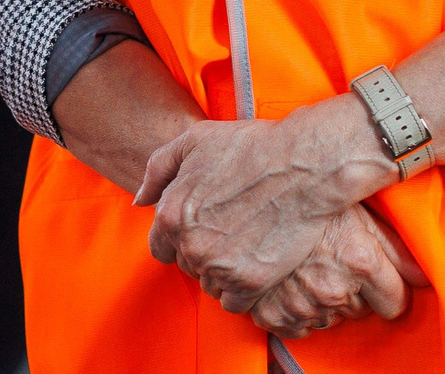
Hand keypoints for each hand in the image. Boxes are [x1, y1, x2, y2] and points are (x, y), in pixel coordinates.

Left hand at [138, 104, 389, 314]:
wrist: (302, 166)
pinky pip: (235, 303)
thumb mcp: (193, 141)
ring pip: (210, 285)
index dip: (181, 236)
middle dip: (204, 250)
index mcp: (171, 215)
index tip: (205, 225)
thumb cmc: (250, 147)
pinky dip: (242, 290)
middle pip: (188, 265)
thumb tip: (141, 200)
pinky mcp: (250, 283)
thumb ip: (158, 170)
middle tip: (231, 230)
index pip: (162, 246)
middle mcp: (190, 246)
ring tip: (247, 245)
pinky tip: (257, 264)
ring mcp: (220, 267)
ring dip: (223, 271)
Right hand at [249, 204, 428, 338]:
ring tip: (310, 265)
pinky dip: (297, 309)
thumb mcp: (356, 208)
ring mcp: (301, 305)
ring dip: (325, 299)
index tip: (378, 278)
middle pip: (361, 311)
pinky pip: (298, 327)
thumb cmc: (305, 194)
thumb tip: (425, 276)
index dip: (390, 290)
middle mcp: (333, 288)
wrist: (243, 193)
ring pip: (330, 318)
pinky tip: (292, 282)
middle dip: (354, 291)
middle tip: (334, 259)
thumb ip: (396, 246)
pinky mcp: (272, 315)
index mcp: (359, 260)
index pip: (395, 303)